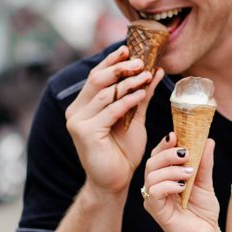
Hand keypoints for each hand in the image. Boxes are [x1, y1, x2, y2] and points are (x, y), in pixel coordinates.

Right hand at [65, 46, 162, 194]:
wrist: (115, 182)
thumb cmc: (123, 151)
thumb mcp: (135, 118)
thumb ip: (141, 95)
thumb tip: (155, 70)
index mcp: (84, 105)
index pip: (97, 76)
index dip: (112, 61)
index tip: (130, 49)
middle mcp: (76, 110)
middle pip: (97, 80)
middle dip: (119, 67)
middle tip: (140, 60)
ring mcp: (78, 121)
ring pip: (105, 93)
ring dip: (127, 82)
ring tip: (146, 74)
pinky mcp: (85, 133)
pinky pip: (110, 111)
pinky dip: (127, 100)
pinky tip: (141, 93)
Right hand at [143, 135, 220, 231]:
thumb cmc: (203, 212)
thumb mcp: (206, 183)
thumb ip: (204, 163)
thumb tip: (208, 140)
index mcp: (165, 177)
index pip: (158, 155)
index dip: (164, 143)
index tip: (176, 135)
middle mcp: (156, 186)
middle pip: (152, 161)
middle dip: (167, 153)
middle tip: (186, 153)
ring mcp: (153, 198)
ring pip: (151, 174)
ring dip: (171, 169)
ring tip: (189, 173)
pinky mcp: (155, 210)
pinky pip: (154, 191)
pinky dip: (168, 184)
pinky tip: (182, 187)